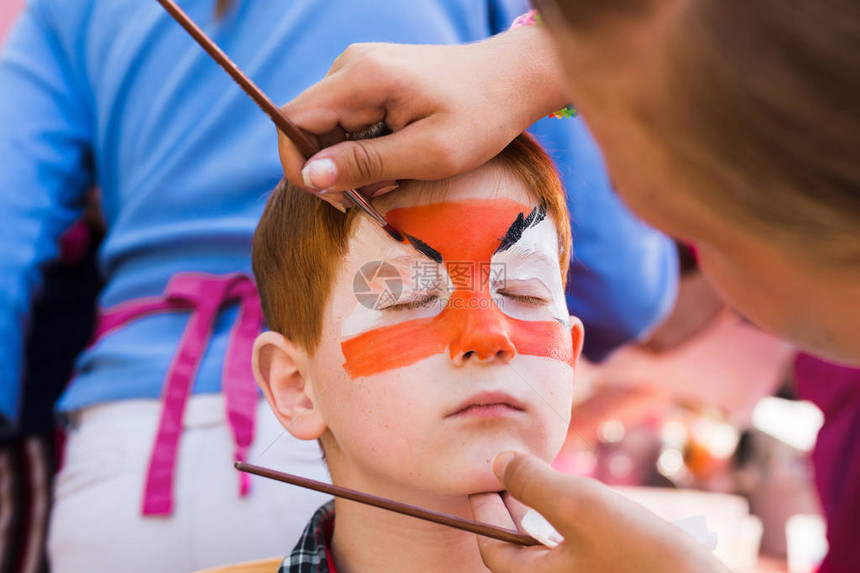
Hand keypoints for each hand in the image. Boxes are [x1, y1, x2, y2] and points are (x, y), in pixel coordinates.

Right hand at [279, 26, 567, 208]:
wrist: (514, 79)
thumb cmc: (480, 117)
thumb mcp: (427, 154)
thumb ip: (366, 164)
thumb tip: (310, 176)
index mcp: (361, 79)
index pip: (291, 121)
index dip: (299, 164)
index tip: (335, 196)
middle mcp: (350, 66)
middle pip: (308, 127)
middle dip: (333, 169)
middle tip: (378, 193)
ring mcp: (360, 69)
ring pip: (328, 128)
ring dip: (353, 162)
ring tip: (398, 174)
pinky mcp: (372, 79)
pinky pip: (348, 121)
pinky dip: (365, 148)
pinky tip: (399, 158)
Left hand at [469, 452, 728, 572]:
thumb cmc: (639, 552)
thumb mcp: (578, 504)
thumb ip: (532, 481)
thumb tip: (498, 461)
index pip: (492, 545)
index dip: (484, 507)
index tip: (484, 476)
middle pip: (519, 548)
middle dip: (514, 508)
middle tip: (512, 473)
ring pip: (549, 549)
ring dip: (545, 515)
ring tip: (548, 482)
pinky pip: (578, 554)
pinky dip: (573, 528)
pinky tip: (589, 507)